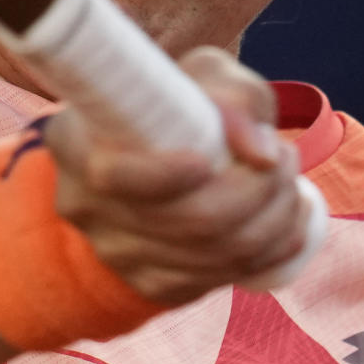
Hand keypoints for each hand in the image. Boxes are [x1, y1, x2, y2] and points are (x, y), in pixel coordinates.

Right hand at [43, 47, 311, 304]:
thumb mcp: (201, 77)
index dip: (165, 176)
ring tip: (289, 184)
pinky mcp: (148, 285)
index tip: (208, 160)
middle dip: (257, 193)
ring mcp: (114, 254)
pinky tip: (284, 226)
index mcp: (75, 143)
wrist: (152, 153)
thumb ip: (236, 97)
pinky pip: (217, 281)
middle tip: (285, 158)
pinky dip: (266, 254)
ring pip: (213, 257)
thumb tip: (263, 153)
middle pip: (186, 223)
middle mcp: (84, 205)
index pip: (111, 177)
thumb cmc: (177, 104)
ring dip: (272, 222)